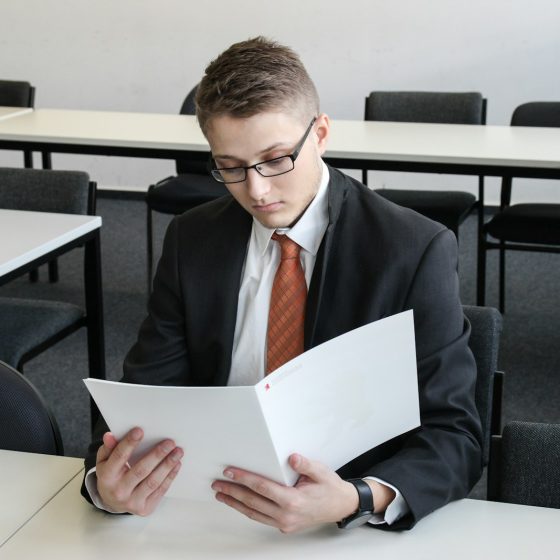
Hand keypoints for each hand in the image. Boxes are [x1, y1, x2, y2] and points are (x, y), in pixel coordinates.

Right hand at [95, 427, 182, 515]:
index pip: (119, 458)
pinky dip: (170, 476)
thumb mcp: (105, 461)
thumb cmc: (111, 475)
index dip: (129, 444)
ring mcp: (132, 502)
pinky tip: (177, 464)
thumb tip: (110, 435)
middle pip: (140, 471)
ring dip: (168, 465)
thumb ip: (109, 447)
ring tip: (178, 451)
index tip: (140, 430)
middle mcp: (119, 491)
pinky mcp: (145, 508)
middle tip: (169, 442)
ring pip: (153, 482)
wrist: (113, 502)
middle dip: (157, 455)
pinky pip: (160, 490)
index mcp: (107, 477)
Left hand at [211, 453, 360, 532]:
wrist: (341, 506)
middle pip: (253, 502)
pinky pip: (261, 517)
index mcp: (293, 501)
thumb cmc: (330, 488)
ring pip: (254, 513)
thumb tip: (292, 458)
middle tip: (217, 484)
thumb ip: (305, 465)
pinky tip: (239, 503)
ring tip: (221, 495)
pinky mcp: (284, 526)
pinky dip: (248, 510)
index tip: (230, 472)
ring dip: (236, 503)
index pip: (262, 487)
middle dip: (233, 492)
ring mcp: (285, 523)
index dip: (244, 479)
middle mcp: (286, 515)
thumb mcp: (320, 471)